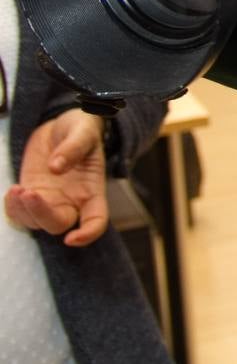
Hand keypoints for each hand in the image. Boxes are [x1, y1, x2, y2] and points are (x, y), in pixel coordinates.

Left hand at [5, 108, 108, 246]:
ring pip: (34, 222)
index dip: (87, 234)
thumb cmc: (81, 129)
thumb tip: (55, 167)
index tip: (71, 238)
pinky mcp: (31, 194)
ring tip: (17, 189)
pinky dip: (12, 208)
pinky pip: (19, 213)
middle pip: (58, 224)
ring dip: (23, 211)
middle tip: (29, 192)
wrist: (62, 126)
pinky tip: (12, 191)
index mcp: (92, 190)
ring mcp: (50, 200)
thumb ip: (73, 147)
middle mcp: (72, 201)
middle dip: (42, 215)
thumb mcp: (83, 132)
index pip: (96, 220)